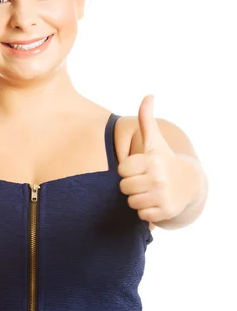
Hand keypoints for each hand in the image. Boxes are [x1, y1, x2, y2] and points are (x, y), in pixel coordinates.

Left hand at [118, 95, 188, 222]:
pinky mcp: (165, 211)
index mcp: (152, 160)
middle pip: (124, 187)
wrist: (188, 183)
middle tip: (144, 181)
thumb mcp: (155, 141)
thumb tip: (148, 95)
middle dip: (131, 185)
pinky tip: (155, 202)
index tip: (139, 167)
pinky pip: (141, 215)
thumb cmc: (163, 160)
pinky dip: (146, 211)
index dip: (128, 170)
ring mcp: (162, 196)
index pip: (122, 170)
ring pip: (131, 202)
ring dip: (137, 198)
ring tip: (149, 191)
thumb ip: (146, 119)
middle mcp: (158, 178)